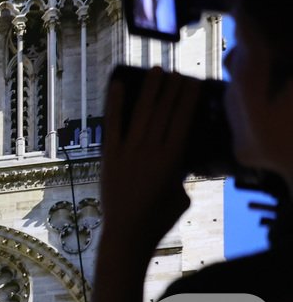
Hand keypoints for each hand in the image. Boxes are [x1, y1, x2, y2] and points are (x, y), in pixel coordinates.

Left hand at [98, 67, 199, 263]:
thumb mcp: (180, 194)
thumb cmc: (159, 218)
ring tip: (156, 70)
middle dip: (171, 89)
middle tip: (178, 70)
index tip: (193, 81)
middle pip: (163, 112)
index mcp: (171, 160)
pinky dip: (115, 102)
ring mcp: (127, 150)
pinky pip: (113, 123)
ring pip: (141, 113)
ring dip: (149, 90)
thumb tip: (178, 156)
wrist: (127, 232)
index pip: (182, 121)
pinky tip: (118, 84)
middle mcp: (149, 150)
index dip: (187, 99)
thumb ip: (180, 172)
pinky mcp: (109, 154)